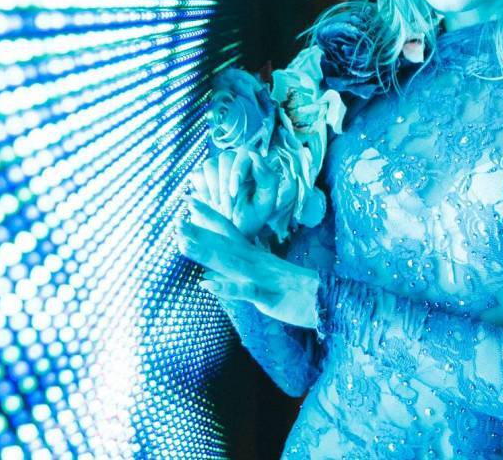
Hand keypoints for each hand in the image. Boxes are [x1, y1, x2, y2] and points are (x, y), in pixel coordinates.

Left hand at [176, 195, 321, 329]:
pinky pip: (246, 290)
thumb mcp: (266, 277)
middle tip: (176, 221)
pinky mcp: (269, 295)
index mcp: (255, 256)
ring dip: (207, 253)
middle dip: (200, 233)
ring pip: (231, 262)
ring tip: (183, 244)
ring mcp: (262, 276)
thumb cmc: (296, 291)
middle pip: (225, 244)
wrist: (327, 300)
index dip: (209, 217)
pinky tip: (207, 284)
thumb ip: (242, 271)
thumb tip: (212, 273)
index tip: (189, 201)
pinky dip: (227, 287)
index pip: (229, 231)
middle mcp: (256, 261)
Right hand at [187, 150, 275, 239]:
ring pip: (210, 164)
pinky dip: (203, 191)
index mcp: (253, 162)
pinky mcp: (201, 175)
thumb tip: (255, 156)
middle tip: (229, 208)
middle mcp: (234, 158)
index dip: (238, 171)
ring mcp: (216, 165)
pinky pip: (197, 174)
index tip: (234, 193)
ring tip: (221, 207)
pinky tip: (211, 203)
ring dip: (214, 189)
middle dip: (225, 186)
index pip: (246, 151)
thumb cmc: (253, 217)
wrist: (232, 232)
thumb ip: (267, 179)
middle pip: (225, 158)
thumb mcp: (266, 202)